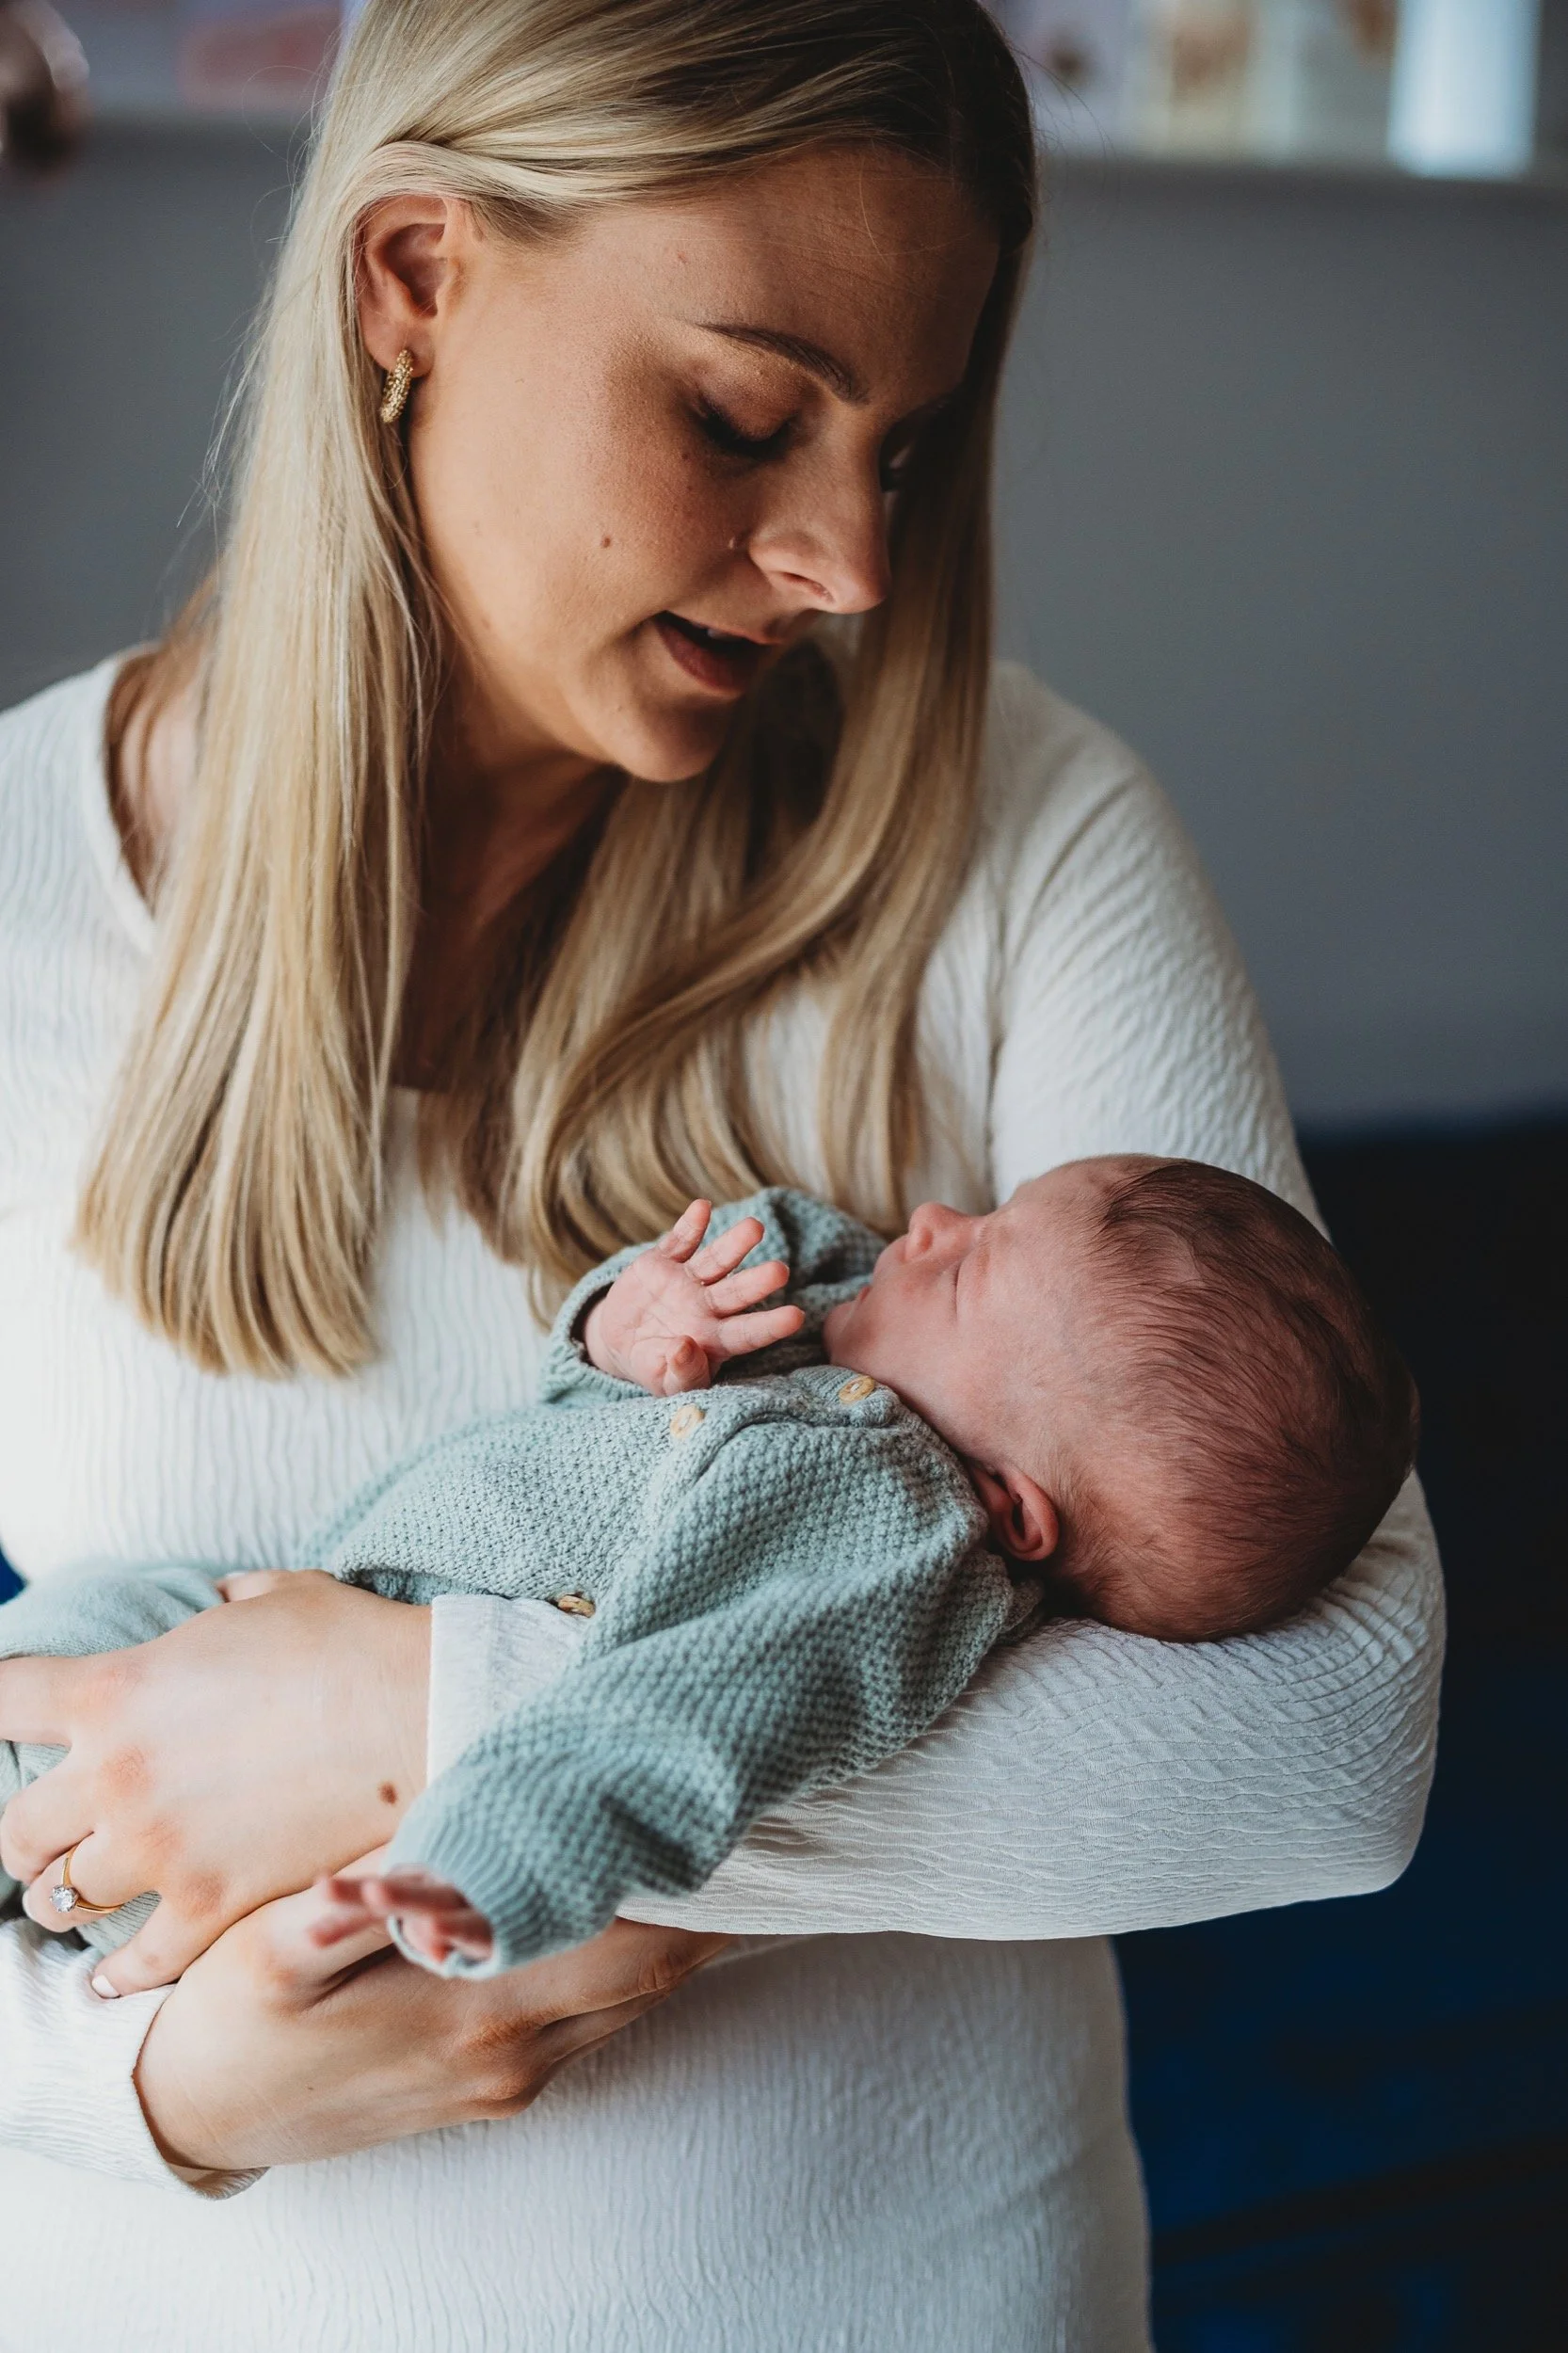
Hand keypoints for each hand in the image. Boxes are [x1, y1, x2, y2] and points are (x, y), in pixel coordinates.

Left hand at [0, 1571, 429, 1995]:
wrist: (424, 1711)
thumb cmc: (352, 1643)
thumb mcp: (274, 1597)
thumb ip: (223, 1605)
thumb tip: (218, 1604)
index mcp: (115, 1689)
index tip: (4, 1723)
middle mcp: (116, 1776)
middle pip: (15, 1828)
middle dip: (29, 1835)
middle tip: (49, 1838)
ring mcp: (158, 1850)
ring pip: (64, 1897)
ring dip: (71, 1895)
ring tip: (80, 1899)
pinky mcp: (209, 1907)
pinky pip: (135, 1964)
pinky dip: (119, 1974)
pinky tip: (111, 1977)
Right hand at [133, 1864, 731, 2170]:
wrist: (202, 2115)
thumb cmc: (234, 2020)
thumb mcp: (272, 1952)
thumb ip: (356, 1905)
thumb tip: (420, 1852)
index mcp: (472, 2011)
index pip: (631, 1946)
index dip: (694, 1885)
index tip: (726, 1813)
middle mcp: (512, 2056)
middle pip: (657, 1974)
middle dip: (712, 1900)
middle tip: (751, 1810)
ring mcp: (510, 2079)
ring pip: (633, 2000)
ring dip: (676, 1931)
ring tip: (710, 1842)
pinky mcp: (497, 2085)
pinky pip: (594, 2019)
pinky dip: (627, 1963)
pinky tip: (631, 1905)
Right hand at [583, 1199, 804, 1395]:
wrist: (620, 1340)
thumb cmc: (654, 1366)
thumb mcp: (665, 1382)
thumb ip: (681, 1374)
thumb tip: (684, 1349)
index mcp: (716, 1339)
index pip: (747, 1332)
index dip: (770, 1325)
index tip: (796, 1316)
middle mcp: (708, 1306)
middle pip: (738, 1292)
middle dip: (758, 1281)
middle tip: (781, 1270)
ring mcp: (688, 1281)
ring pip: (716, 1261)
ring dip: (735, 1244)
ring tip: (755, 1227)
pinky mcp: (664, 1261)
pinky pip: (679, 1241)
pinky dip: (690, 1226)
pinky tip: (702, 1208)